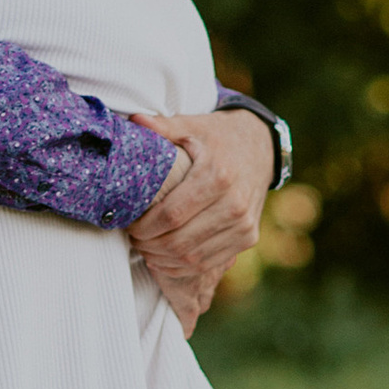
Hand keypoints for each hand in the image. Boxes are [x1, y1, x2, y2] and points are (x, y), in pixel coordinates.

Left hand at [126, 107, 272, 333]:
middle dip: (150, 246)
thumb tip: (133, 122)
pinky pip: (210, 263)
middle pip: (180, 242)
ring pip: (194, 258)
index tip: (129, 224)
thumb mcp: (191, 125)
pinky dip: (183, 267)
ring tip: (146, 248)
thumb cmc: (217, 136)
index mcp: (217, 176)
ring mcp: (244, 224)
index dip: (145, 226)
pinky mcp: (249, 237)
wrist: (259, 146)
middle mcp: (234, 204)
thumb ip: (162, 126)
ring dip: (163, 259)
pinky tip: (165, 258)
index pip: (172, 215)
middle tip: (134, 240)